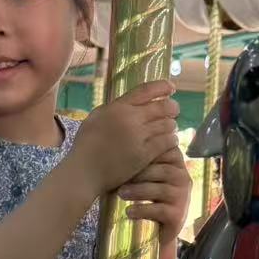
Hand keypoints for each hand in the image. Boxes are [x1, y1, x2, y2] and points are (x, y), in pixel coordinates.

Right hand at [70, 81, 178, 197]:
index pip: (146, 90)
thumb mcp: (96, 118)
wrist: (84, 172)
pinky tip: (169, 142)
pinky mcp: (145, 155)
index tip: (171, 87)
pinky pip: (167, 142)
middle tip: (174, 111)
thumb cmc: (86, 145)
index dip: (162, 87)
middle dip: (172, 107)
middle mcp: (130, 119)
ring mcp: (139, 137)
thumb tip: (133, 102)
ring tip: (169, 129)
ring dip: (171, 125)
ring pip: (168, 125)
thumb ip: (114, 108)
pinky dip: (171, 140)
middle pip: (163, 106)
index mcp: (118, 107)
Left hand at [118, 142, 192, 240]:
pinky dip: (143, 210)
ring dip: (139, 191)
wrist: (155, 229)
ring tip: (121, 193)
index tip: (123, 158)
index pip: (165, 152)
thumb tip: (111, 143)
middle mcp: (182, 177)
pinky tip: (128, 212)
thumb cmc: (145, 195)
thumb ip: (136, 158)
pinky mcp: (178, 215)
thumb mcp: (141, 174)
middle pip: (163, 170)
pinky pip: (160, 210)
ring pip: (161, 190)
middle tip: (119, 177)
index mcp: (175, 163)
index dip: (145, 154)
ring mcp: (182, 197)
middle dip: (140, 173)